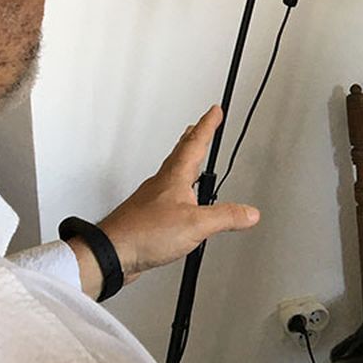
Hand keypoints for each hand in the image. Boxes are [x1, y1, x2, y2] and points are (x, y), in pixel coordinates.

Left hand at [83, 107, 260, 292]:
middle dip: (194, 138)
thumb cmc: (145, 232)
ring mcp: (153, 199)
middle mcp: (162, 183)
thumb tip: (249, 212)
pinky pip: (169, 196)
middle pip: (181, 154)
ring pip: (174, 174)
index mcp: (175, 177)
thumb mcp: (196, 224)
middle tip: (200, 127)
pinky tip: (183, 203)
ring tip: (196, 162)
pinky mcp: (148, 216)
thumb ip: (226, 217)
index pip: (196, 143)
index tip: (215, 111)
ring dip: (187, 163)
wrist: (113, 252)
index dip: (208, 126)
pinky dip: (180, 191)